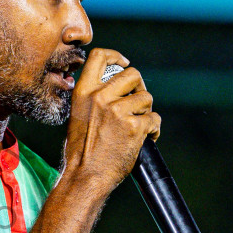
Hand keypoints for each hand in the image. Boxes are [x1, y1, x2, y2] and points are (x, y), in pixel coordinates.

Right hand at [61, 48, 160, 193]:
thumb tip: (115, 89)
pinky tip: (145, 138)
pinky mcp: (134, 127)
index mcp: (84, 92)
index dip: (116, 56)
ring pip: (146, 98)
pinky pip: (154, 119)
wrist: (84, 176)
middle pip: (132, 74)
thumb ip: (94, 98)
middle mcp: (100, 97)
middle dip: (139, 87)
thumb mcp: (78, 115)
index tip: (124, 64)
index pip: (100, 56)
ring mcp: (118, 111)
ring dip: (146, 112)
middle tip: (137, 102)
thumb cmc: (80, 151)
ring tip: (139, 126)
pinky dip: (153, 130)